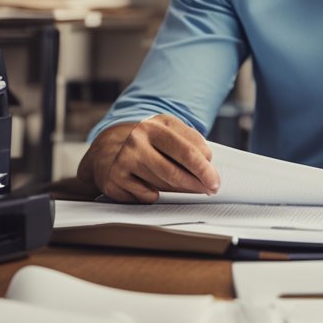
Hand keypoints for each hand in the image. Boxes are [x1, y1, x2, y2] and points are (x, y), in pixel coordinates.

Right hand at [76, 115, 220, 203]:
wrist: (107, 149)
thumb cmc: (147, 142)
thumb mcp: (168, 132)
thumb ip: (190, 143)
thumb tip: (208, 167)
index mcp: (155, 126)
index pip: (187, 151)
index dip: (205, 168)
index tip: (215, 179)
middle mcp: (137, 141)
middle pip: (174, 171)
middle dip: (197, 184)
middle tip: (211, 189)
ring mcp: (124, 160)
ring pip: (162, 186)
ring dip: (180, 190)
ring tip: (188, 187)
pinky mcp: (115, 180)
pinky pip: (146, 196)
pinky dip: (156, 195)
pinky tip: (153, 186)